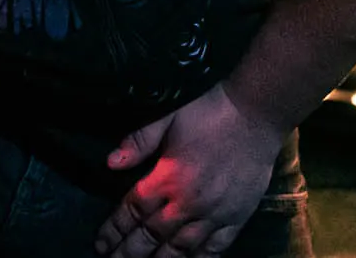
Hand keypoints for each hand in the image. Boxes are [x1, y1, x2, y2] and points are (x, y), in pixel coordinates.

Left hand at [96, 84, 284, 257]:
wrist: (256, 114)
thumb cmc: (210, 112)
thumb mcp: (168, 118)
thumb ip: (139, 141)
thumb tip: (110, 163)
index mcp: (168, 177)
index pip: (133, 210)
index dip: (114, 230)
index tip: (100, 244)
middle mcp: (187, 201)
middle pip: (152, 235)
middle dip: (129, 252)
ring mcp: (214, 213)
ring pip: (181, 248)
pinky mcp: (237, 217)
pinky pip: (216, 248)